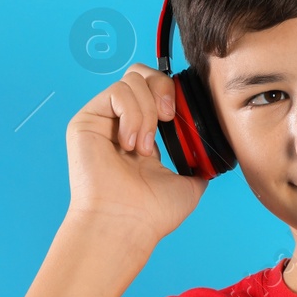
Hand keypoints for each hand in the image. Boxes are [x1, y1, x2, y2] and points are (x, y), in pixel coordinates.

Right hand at [65, 62, 207, 244]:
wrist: (127, 222)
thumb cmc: (151, 211)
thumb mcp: (189, 183)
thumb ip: (199, 164)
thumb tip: (210, 156)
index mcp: (144, 133)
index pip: (156, 90)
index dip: (172, 93)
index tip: (180, 117)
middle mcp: (122, 123)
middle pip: (142, 74)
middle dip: (162, 89)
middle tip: (168, 119)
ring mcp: (103, 120)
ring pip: (132, 80)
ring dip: (147, 112)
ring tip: (144, 146)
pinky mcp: (86, 120)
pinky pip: (117, 92)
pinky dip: (132, 114)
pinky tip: (130, 143)